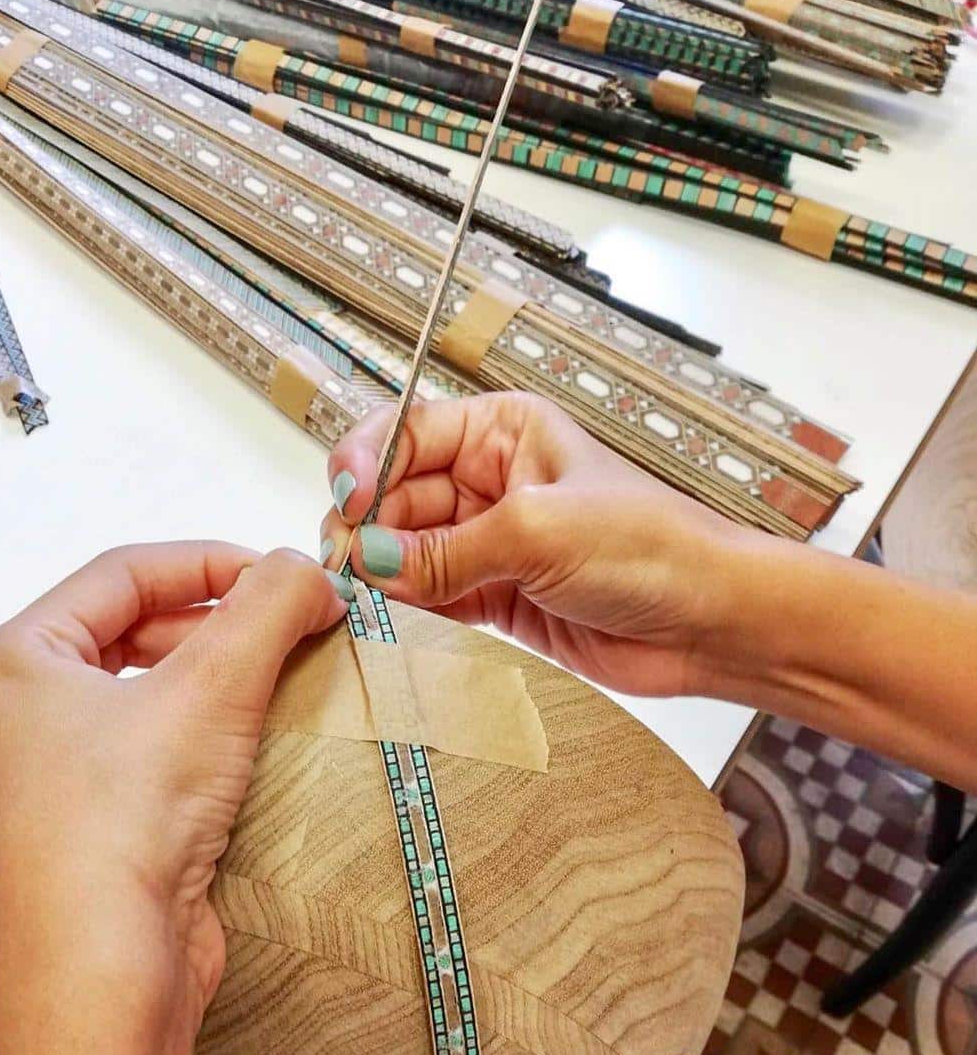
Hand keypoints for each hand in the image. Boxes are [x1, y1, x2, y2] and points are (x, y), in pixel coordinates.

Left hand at [0, 542, 349, 1016]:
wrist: (99, 985)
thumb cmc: (123, 831)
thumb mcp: (216, 686)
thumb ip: (271, 604)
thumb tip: (308, 574)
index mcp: (8, 665)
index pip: (122, 576)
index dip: (212, 564)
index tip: (280, 580)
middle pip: (115, 645)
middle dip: (204, 636)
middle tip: (280, 641)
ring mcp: (8, 801)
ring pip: (108, 717)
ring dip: (180, 703)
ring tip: (250, 709)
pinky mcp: (41, 862)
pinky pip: (98, 790)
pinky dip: (150, 771)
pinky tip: (192, 780)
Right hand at [320, 393, 748, 696]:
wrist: (708, 622)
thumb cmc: (654, 549)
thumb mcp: (539, 529)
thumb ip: (447, 549)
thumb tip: (369, 558)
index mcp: (503, 432)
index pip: (405, 434)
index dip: (365, 464)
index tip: (345, 503)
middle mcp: (490, 480)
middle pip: (394, 495)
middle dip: (367, 527)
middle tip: (349, 565)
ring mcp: (490, 540)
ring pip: (405, 549)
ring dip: (382, 572)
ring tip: (368, 595)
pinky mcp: (494, 595)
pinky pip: (430, 595)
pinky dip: (407, 607)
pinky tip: (394, 616)